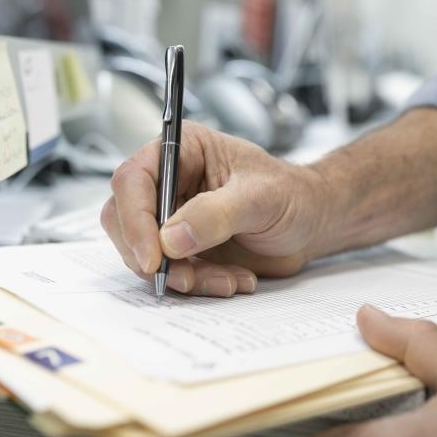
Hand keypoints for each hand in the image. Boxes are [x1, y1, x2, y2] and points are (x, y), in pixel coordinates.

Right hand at [102, 121, 329, 295]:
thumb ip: (217, 213)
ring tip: (228, 279)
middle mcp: (170, 183)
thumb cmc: (293, 195)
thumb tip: (172, 237)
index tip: (152, 257)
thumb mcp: (262, 198)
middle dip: (152, 256)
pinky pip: (170, 274)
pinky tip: (234, 280)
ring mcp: (172, 218)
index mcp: (183, 151)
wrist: (312, 223)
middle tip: (186, 277)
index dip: (134, 219)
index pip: (133, 179)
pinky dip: (198, 285)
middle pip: (124, 220)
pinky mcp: (182, 250)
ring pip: (144, 254)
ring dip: (182, 276)